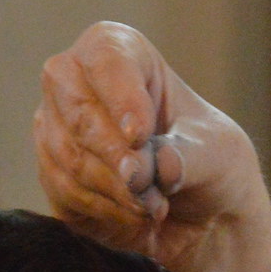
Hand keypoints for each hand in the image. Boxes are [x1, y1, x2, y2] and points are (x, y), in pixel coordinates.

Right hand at [33, 22, 270, 271]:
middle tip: (148, 183)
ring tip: (156, 206)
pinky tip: (136, 216)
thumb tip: (153, 168)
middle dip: (113, 153)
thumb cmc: (210, 164)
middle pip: (75, 108)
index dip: (121, 97)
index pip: (105, 57)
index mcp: (122, 53)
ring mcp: (57, 129)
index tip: (140, 136)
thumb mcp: (217, 153)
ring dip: (116, 190)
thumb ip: (186, 156)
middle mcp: (78, 83)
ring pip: (68, 156)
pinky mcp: (53, 176)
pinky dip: (105, 210)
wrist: (202, 218)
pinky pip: (64, 191)